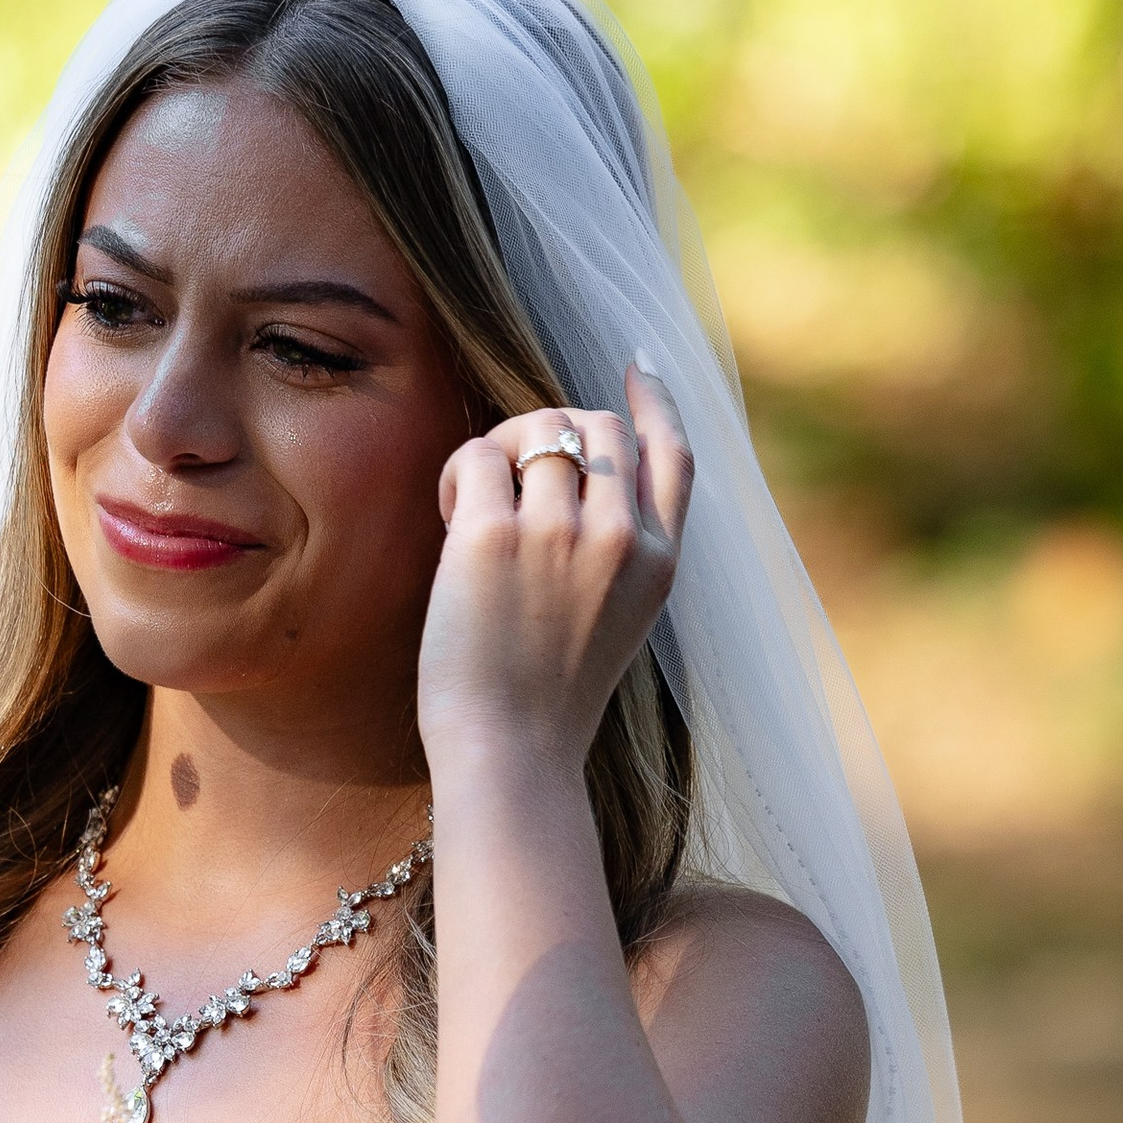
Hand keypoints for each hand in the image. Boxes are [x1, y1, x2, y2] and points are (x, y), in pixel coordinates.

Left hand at [417, 361, 692, 772]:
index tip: (637, 367)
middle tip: (507, 475)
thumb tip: (580, 473)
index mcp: (658, 562)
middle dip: (550, 429)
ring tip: (472, 505)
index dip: (654, 402)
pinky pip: (476, 457)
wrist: (514, 756)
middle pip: (597, 426)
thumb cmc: (548, 700)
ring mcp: (560, 534)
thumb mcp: (616, 622)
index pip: (672, 454)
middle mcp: (620, 538)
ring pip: (536, 428)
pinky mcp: (493, 538)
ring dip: (497, 450)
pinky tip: (449, 517)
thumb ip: (617, 551)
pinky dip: (458, 474)